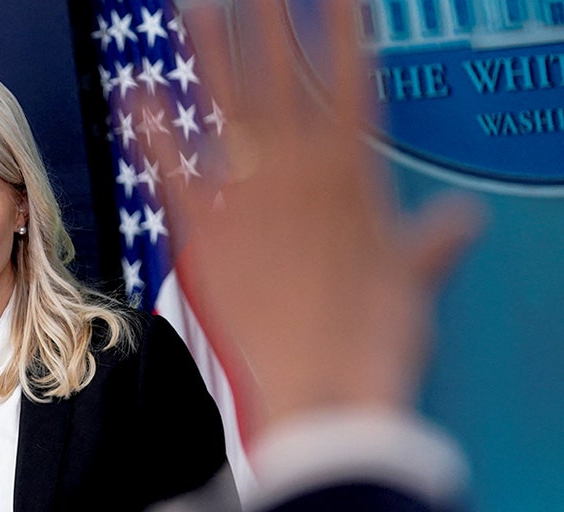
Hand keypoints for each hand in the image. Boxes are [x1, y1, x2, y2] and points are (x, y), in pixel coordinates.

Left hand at [154, 0, 481, 437]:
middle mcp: (298, 172)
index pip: (349, 78)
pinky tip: (135, 90)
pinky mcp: (205, 234)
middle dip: (264, 24)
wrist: (326, 389)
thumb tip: (460, 221)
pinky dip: (152, 131)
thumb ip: (427, 240)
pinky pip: (173, 171)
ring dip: (208, 54)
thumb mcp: (410, 279)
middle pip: (278, 79)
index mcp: (352, 172)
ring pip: (224, 110)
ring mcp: (248, 199)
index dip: (340, 30)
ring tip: (193, 4)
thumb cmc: (374, 339)